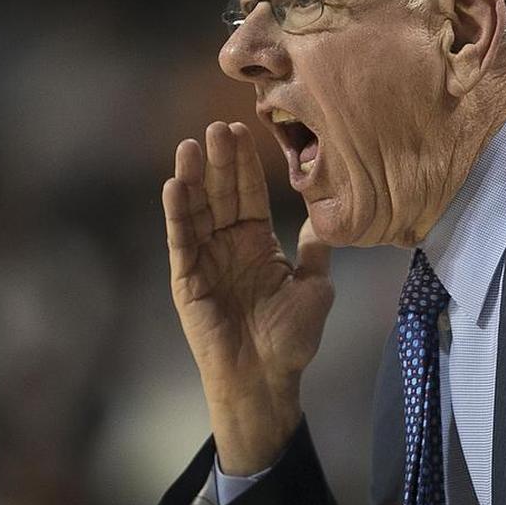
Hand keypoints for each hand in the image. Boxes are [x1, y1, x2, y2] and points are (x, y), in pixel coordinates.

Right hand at [162, 121, 333, 473]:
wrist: (266, 378)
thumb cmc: (290, 339)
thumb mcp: (314, 287)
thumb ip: (316, 251)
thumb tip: (329, 219)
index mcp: (258, 243)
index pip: (250, 194)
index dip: (246, 165)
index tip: (244, 130)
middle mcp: (229, 245)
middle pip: (222, 194)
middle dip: (220, 161)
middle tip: (219, 126)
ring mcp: (205, 259)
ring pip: (197, 209)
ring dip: (194, 177)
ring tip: (192, 143)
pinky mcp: (186, 279)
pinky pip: (181, 240)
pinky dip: (177, 212)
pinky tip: (175, 183)